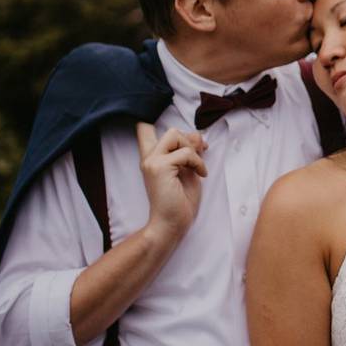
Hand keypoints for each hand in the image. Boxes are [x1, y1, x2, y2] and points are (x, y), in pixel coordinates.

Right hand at [136, 123, 206, 239]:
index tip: (181, 137)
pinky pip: (186, 152)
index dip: (157, 121)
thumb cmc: (180, 202)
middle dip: (190, 141)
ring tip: (198, 168)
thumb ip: (189, 152)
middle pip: (170, 130)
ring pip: (175, 134)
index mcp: (152, 158)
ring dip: (193, 150)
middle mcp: (148, 158)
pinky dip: (198, 162)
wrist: (171, 225)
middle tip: (200, 157)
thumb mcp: (188, 171)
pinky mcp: (160, 167)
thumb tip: (196, 134)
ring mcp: (152, 161)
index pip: (144, 128)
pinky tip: (202, 175)